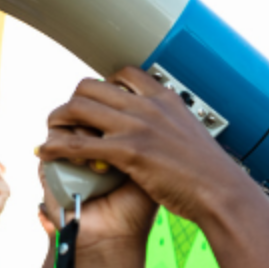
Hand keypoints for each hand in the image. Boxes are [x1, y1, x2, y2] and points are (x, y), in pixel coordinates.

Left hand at [38, 67, 257, 239]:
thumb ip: (172, 127)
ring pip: (78, 108)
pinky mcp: (128, 152)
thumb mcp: (192, 137)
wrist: (222, 193)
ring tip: (52, 133)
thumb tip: (165, 132)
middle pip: (91, 86)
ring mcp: (137, 127)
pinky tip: (46, 152)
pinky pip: (78, 143)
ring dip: (58, 120)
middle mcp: (148, 106)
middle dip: (73, 101)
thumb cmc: (211, 174)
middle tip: (68, 120)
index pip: (124, 74)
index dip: (103, 85)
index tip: (98, 102)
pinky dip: (55, 147)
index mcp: (166, 99)